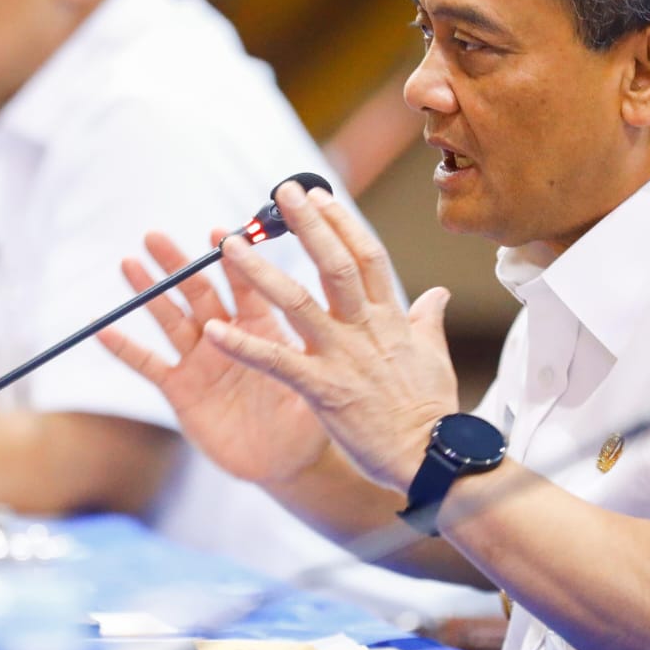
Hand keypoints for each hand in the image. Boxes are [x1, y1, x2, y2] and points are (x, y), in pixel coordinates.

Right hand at [97, 230, 328, 485]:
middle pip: (198, 293)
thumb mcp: (314, 387)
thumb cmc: (308, 419)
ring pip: (169, 318)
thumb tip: (329, 329)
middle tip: (155, 236)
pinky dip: (124, 347)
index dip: (233, 261)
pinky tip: (103, 327)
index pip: (245, 286)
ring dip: (148, 292)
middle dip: (177, 265)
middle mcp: (227, 337)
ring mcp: (201, 361)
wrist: (286, 461)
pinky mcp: (181, 390)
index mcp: (261, 329)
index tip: (220, 234)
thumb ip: (310, 358)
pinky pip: (148, 365)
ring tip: (129, 263)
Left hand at [202, 182, 458, 492]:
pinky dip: (243, 346)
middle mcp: (365, 329)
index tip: (320, 196)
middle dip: (307, 226)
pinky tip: (211, 331)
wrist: (431, 458)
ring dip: (261, 272)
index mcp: (390, 318)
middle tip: (281, 192)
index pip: (366, 257)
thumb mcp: (433, 356)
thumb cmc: (431, 410)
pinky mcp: (323, 390)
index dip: (342, 224)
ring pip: (297, 303)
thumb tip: (438, 293)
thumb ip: (427, 320)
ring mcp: (343, 357)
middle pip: (334, 265)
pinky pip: (276, 362)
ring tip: (230, 244)